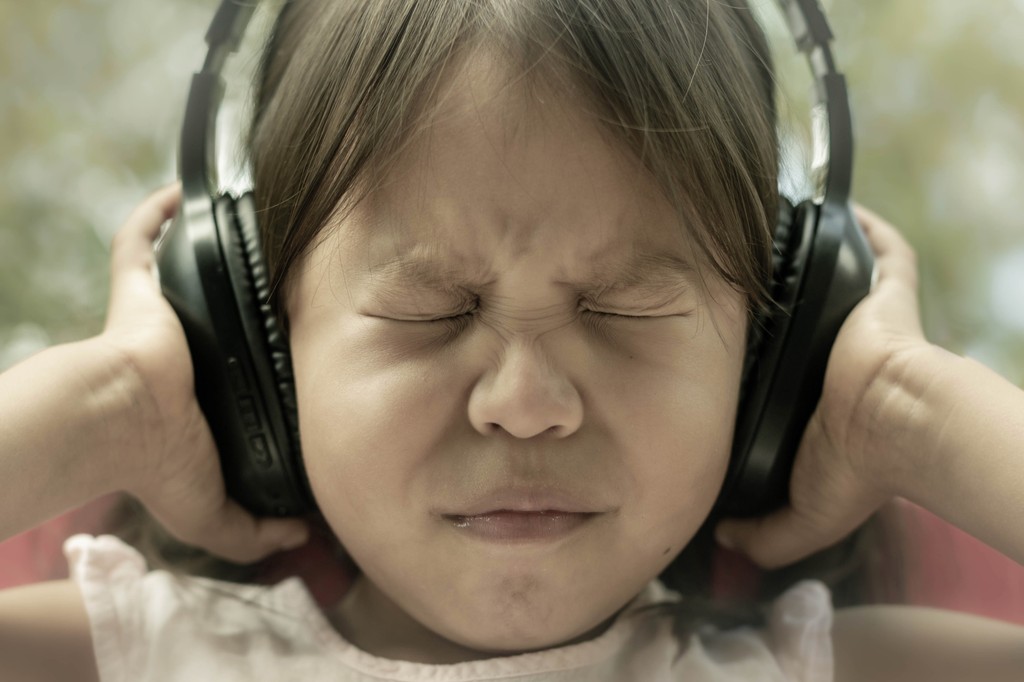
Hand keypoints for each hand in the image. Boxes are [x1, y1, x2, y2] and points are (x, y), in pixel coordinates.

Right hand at [98, 184, 306, 562]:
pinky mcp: (138, 290)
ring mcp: (162, 316)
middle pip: (222, 315)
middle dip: (253, 297)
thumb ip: (256, 534)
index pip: (239, 374)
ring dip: (212, 248)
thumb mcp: (214, 516)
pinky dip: (154, 213)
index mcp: (204, 398)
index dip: (267, 362)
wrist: (116, 421)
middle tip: (301, 277)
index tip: (310, 348)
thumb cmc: (157, 466)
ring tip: (259, 224)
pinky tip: (185, 190)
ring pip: (188, 274)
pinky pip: (138, 240)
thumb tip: (301, 535)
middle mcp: (187, 352)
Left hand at [715, 205, 930, 567]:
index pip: (793, 382)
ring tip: (766, 242)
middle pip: (809, 327)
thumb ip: (764, 536)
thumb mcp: (803, 517)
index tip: (728, 357)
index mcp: (823, 405)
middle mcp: (838, 359)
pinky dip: (868, 229)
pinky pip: (884, 251)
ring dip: (812, 267)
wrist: (901, 423)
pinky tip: (838, 210)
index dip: (769, 371)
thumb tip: (723, 541)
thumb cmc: (861, 469)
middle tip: (731, 290)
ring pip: (838, 287)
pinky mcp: (886, 296)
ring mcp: (864, 324)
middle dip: (779, 313)